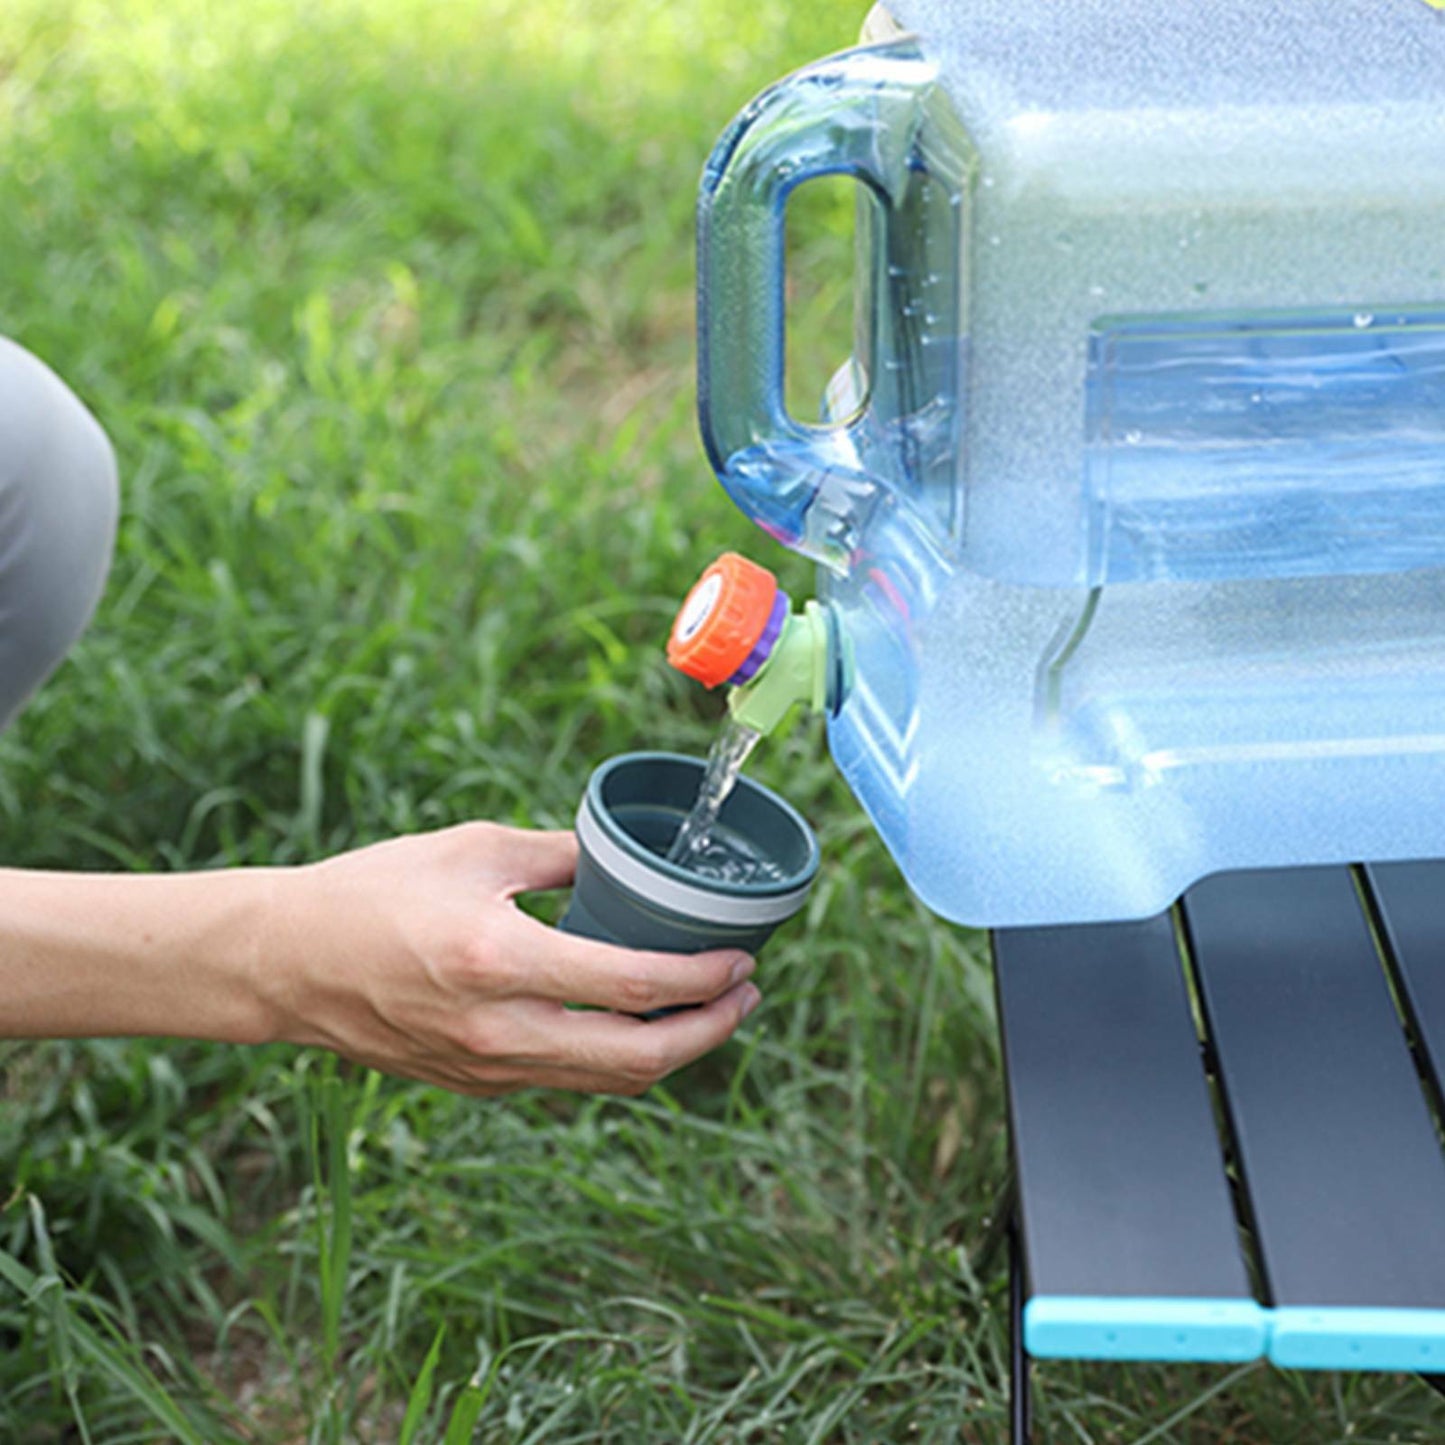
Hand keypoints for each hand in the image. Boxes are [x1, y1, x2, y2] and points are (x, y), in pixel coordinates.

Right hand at [256, 823, 760, 1095]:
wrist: (286, 963)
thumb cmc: (373, 891)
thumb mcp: (474, 848)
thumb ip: (561, 855)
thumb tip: (627, 856)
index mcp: (498, 960)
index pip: (631, 985)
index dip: (702, 979)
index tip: (742, 959)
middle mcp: (498, 1029)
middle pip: (637, 1059)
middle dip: (709, 1031)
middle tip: (746, 993)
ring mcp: (486, 1067)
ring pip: (607, 1081)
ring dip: (672, 1052)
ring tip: (710, 1009)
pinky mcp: (474, 1082)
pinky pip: (567, 1079)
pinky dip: (618, 1057)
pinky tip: (637, 1021)